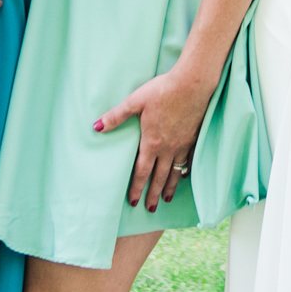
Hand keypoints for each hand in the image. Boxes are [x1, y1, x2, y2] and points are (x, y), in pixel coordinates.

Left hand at [94, 64, 218, 211]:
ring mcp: (183, 144)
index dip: (137, 188)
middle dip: (153, 194)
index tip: (133, 201)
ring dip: (169, 187)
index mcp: (151, 142)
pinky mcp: (194, 137)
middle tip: (149, 209)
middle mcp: (168, 148)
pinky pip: (188, 161)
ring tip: (165, 199)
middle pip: (159, 177)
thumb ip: (116, 116)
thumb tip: (96, 127)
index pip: (142, 172)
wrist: (193, 83)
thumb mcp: (135, 101)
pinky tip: (183, 176)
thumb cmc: (163, 90)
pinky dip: (185, 171)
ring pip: (175, 172)